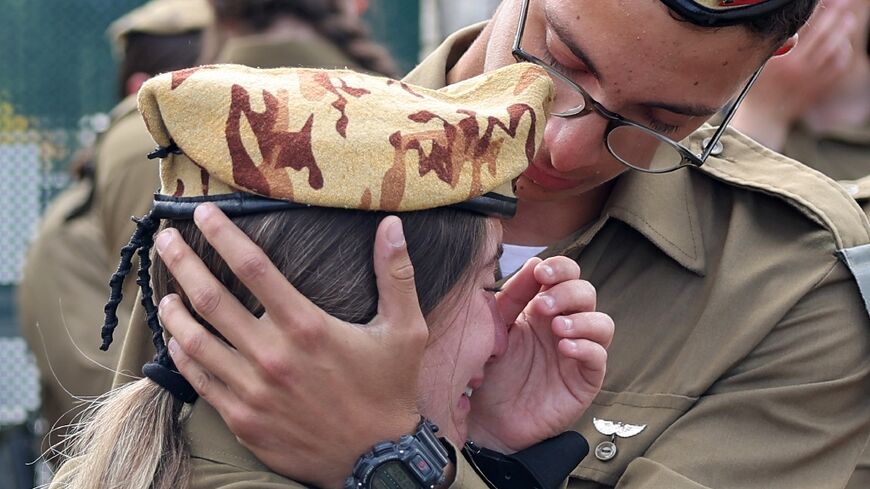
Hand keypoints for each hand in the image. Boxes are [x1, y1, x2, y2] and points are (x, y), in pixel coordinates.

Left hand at [155, 204, 422, 488]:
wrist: (378, 459)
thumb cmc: (390, 390)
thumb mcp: (406, 330)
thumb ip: (396, 274)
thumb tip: (392, 223)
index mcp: (307, 326)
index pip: (253, 267)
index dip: (223, 234)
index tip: (203, 211)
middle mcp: (273, 355)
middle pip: (211, 299)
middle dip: (182, 263)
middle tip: (165, 240)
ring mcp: (253, 390)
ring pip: (195, 342)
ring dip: (173, 311)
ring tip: (165, 291)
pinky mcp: (243, 420)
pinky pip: (201, 381)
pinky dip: (183, 357)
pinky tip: (178, 341)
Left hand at [467, 257, 611, 452]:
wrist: (490, 418)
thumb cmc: (493, 371)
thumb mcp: (496, 328)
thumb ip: (511, 297)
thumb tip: (534, 262)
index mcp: (544, 307)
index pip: (566, 275)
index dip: (560, 268)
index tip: (540, 273)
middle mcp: (566, 325)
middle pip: (586, 292)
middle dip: (567, 292)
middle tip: (542, 306)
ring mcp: (579, 352)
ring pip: (602, 323)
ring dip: (582, 320)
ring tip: (556, 329)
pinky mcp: (586, 380)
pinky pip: (599, 357)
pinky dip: (586, 347)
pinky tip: (564, 348)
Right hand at [731, 0, 856, 149]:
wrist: (763, 120)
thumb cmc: (755, 92)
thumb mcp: (756, 67)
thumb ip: (773, 49)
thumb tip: (792, 31)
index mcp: (779, 60)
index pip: (800, 28)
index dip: (812, 12)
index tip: (819, 2)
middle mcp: (797, 68)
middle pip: (822, 34)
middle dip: (834, 15)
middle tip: (844, 2)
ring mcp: (810, 78)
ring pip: (834, 49)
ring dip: (843, 32)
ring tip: (849, 19)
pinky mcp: (819, 88)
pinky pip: (838, 68)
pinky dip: (844, 54)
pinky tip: (844, 45)